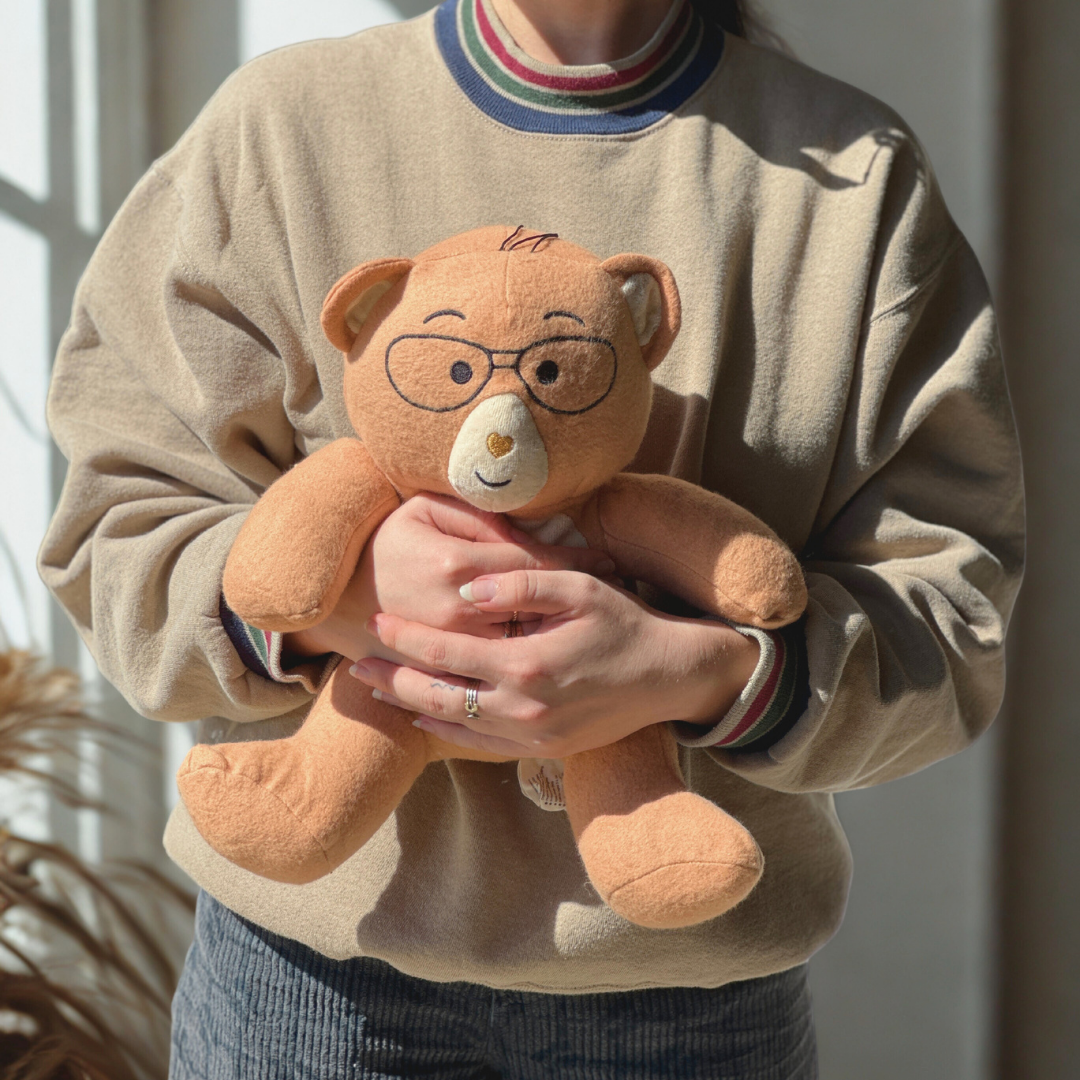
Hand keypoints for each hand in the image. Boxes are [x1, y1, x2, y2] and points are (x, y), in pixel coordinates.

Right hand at [284, 494, 615, 661]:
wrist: (342, 586)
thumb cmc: (392, 538)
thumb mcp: (429, 510)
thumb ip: (481, 518)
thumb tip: (534, 530)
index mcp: (455, 566)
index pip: (530, 563)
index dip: (570, 559)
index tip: (606, 561)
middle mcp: (455, 612)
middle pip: (530, 608)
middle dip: (571, 601)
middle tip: (612, 590)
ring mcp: (451, 646)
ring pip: (519, 641)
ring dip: (557, 632)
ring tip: (597, 619)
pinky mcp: (445, 671)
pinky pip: (493, 669)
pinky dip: (527, 656)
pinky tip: (553, 649)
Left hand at [348, 569, 759, 757]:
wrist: (668, 675)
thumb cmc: (624, 623)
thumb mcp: (579, 588)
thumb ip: (521, 585)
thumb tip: (467, 590)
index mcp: (524, 665)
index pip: (444, 653)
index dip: (404, 637)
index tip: (375, 621)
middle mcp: (521, 708)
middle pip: (436, 695)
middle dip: (391, 678)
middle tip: (355, 664)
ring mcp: (531, 735)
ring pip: (452, 725)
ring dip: (410, 706)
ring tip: (378, 691)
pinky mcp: (542, 750)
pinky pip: (480, 745)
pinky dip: (446, 731)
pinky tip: (425, 716)